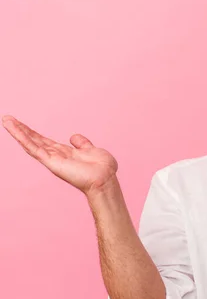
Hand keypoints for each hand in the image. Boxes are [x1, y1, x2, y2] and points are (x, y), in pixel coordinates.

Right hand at [2, 115, 118, 195]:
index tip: (21, 124)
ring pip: (31, 143)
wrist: (105, 179)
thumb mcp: (92, 150)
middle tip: (7, 119)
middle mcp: (56, 156)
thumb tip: (74, 137)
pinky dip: (23, 138)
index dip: (32, 133)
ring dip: (18, 132)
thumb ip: (82, 143)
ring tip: (6, 120)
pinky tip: (14, 129)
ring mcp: (52, 159)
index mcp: (65, 153)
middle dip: (21, 130)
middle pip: (34, 140)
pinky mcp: (51, 162)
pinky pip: (34, 149)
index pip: (44, 141)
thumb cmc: (103, 168)